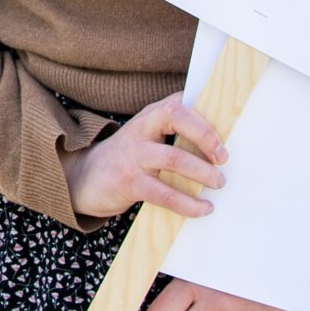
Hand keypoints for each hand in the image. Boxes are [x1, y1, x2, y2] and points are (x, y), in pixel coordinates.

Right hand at [62, 94, 225, 221]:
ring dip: (202, 172)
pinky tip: (203, 209)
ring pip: (174, 158)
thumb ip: (172, 129)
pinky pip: (165, 193)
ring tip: (218, 183)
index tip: (226, 127)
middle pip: (175, 116)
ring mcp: (133, 155)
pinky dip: (189, 204)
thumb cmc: (127, 158)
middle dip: (206, 136)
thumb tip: (218, 137)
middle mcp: (140, 129)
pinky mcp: (129, 183)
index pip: (178, 101)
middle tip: (224, 159)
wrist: (83, 179)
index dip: (203, 110)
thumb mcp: (145, 135)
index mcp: (149, 116)